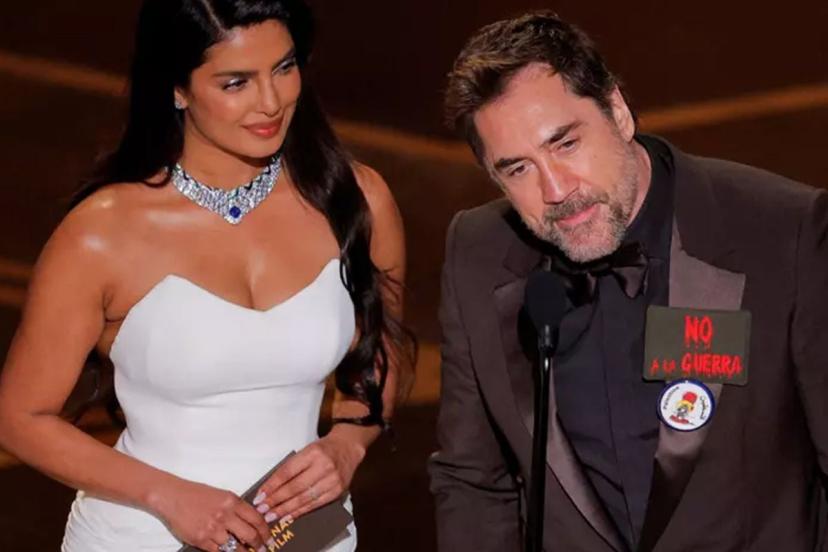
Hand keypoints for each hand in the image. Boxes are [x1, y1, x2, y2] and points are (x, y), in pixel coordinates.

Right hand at [150, 477, 272, 551]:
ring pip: (235, 548)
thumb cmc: (196, 494)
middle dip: (258, 545)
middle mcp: (225, 515)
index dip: (265, 531)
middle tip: (261, 549)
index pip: (257, 519)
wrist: (172, 496)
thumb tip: (253, 522)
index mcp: (232, 501)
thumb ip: (237, 508)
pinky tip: (227, 551)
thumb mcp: (222, 495)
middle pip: (250, 535)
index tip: (268, 538)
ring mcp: (212, 529)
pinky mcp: (200, 540)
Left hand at [252, 434, 365, 521]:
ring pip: (304, 498)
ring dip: (285, 509)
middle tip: (262, 509)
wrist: (348, 447)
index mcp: (313, 453)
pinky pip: (315, 504)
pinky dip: (300, 511)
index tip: (260, 496)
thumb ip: (292, 467)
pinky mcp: (337, 491)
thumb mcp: (306, 450)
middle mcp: (324, 466)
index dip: (272, 485)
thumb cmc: (324, 448)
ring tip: (271, 515)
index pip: (287, 472)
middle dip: (276, 500)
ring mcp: (332, 480)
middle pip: (295, 487)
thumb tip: (271, 487)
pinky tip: (288, 516)